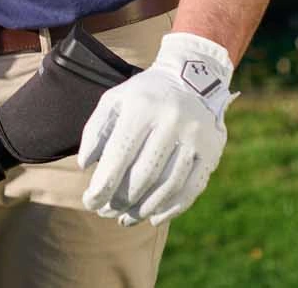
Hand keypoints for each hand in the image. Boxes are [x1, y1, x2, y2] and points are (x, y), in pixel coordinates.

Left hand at [77, 32, 235, 226]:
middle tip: (106, 213)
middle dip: (121, 200)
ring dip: (144, 209)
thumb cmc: (144, 96)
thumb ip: (95, 131)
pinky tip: (153, 218)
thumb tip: (86, 167)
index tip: (90, 202)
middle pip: (143, 175)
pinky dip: (171, 208)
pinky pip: (191, 189)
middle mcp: (171, 121)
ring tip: (125, 219)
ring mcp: (195, 137)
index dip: (103, 185)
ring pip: (168, 186)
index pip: (118, 156)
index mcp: (142, 108)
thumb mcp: (114, 101)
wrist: (192, 78)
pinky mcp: (212, 151)